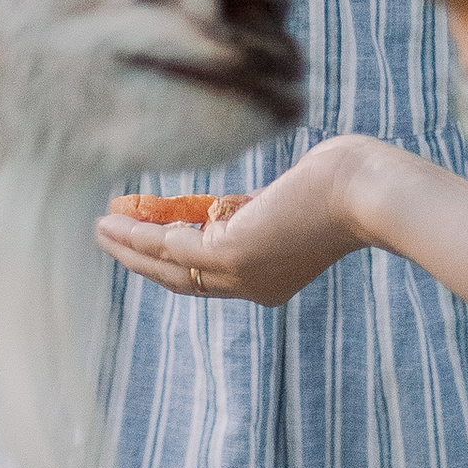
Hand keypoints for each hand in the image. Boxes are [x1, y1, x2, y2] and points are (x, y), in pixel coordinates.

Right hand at [97, 140, 366, 308]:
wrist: (367, 191)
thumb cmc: (342, 183)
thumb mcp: (287, 199)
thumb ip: (254, 209)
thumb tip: (225, 208)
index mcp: (267, 277)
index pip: (208, 270)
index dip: (169, 255)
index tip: (143, 233)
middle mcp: (252, 285)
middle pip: (181, 278)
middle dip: (140, 259)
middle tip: (109, 238)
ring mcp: (241, 274)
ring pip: (170, 266)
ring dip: (129, 248)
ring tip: (100, 227)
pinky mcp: (233, 253)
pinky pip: (173, 247)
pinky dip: (141, 236)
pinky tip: (118, 221)